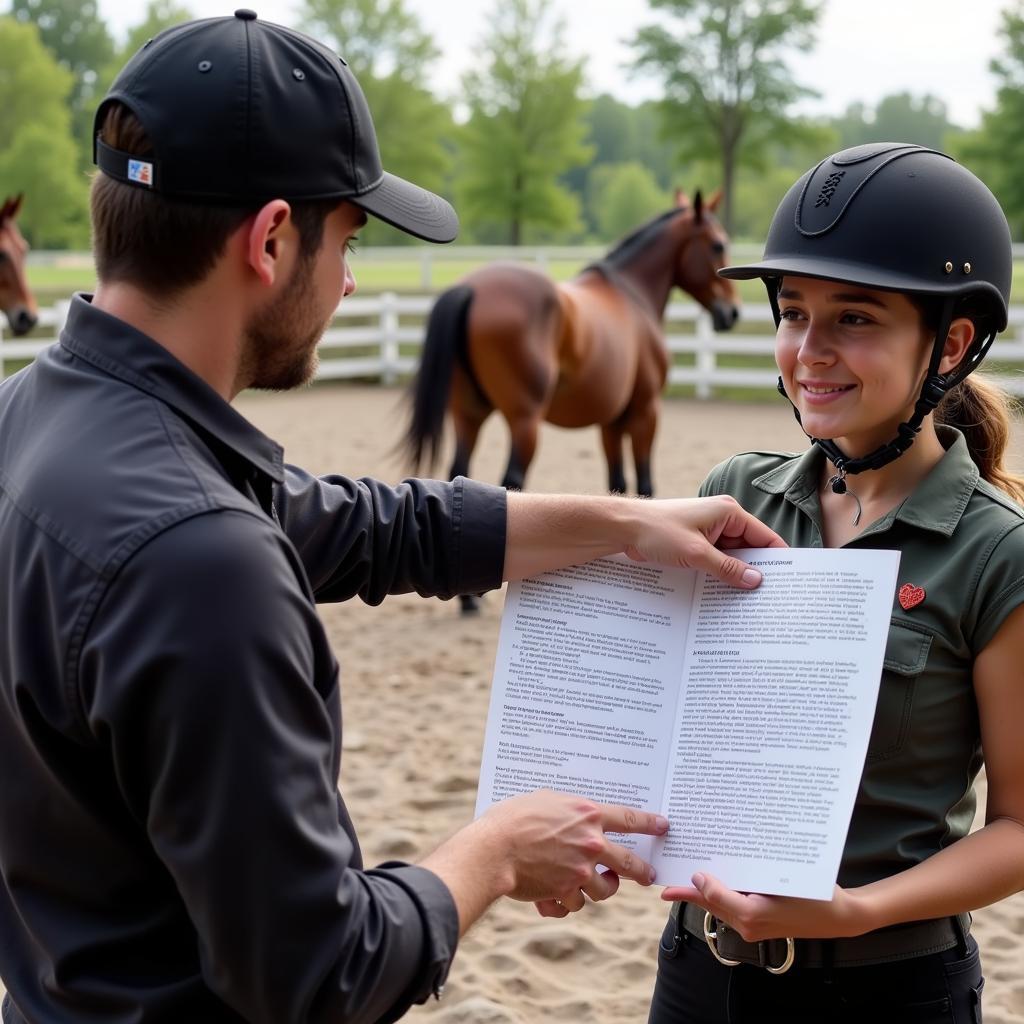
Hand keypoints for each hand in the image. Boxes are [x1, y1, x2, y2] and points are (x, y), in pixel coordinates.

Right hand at [479, 791, 667, 912]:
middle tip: (648, 876)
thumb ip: (566, 810)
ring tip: (598, 885)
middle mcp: (590, 843)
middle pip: (630, 863)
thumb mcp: (544, 801)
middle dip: (642, 872)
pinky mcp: (566, 892)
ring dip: (602, 889)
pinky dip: (566, 902)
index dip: (650, 823)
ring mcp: (580, 870)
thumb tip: (575, 814)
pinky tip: (556, 898)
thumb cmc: (512, 819)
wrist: (493, 849)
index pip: (630, 818)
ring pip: (606, 890)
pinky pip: (575, 904)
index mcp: (587, 814)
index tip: (664, 826)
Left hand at [624, 496, 786, 588]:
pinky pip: (716, 560)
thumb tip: (756, 581)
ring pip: (732, 557)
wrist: (623, 527)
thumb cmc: (657, 531)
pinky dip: (720, 574)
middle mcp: (722, 519)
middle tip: (769, 598)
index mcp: (728, 513)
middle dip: (756, 571)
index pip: (765, 537)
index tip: (788, 582)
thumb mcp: (696, 553)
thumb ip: (727, 568)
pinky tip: (725, 594)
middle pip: (750, 549)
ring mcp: (708, 531)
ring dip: (736, 575)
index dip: (778, 559)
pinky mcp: (695, 543)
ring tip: (749, 601)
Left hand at [662, 872, 864, 940]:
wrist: (840, 916)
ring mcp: (753, 927)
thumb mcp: (776, 884)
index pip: (711, 897)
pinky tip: (719, 878)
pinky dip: (723, 894)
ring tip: (688, 875)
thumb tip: (702, 879)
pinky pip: (734, 907)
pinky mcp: (759, 923)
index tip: (682, 873)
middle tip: (667, 883)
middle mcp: (747, 925)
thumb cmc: (812, 898)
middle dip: (690, 893)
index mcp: (750, 915)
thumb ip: (735, 886)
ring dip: (705, 892)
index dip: (692, 887)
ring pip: (720, 906)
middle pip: (711, 904)